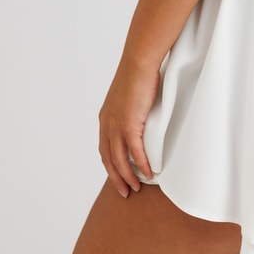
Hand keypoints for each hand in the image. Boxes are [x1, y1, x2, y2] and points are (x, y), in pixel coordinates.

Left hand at [98, 60, 159, 196]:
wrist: (138, 62)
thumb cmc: (138, 72)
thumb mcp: (130, 94)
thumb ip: (132, 107)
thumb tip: (141, 112)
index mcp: (105, 118)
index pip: (104, 148)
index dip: (111, 164)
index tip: (118, 175)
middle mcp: (107, 124)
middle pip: (109, 159)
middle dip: (116, 177)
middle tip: (124, 191)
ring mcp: (117, 126)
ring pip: (120, 160)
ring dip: (127, 176)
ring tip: (136, 188)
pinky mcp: (129, 124)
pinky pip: (135, 152)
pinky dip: (142, 165)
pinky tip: (148, 174)